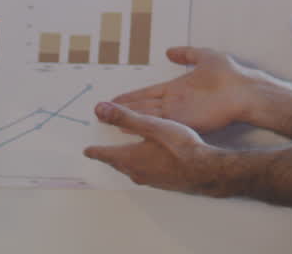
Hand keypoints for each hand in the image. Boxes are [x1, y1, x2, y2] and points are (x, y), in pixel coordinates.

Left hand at [84, 102, 232, 196]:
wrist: (204, 171)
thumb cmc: (180, 147)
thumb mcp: (151, 126)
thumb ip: (125, 117)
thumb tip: (99, 109)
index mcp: (130, 157)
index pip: (105, 154)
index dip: (95, 150)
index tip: (87, 150)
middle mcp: (137, 172)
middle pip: (117, 163)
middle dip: (109, 156)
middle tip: (102, 152)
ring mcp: (150, 180)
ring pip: (131, 170)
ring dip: (125, 162)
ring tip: (123, 156)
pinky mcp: (162, 183)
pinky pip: (145, 174)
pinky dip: (140, 166)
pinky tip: (149, 162)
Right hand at [111, 46, 261, 132]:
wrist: (245, 90)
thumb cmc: (230, 75)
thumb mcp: (205, 57)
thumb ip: (187, 53)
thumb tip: (170, 50)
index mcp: (178, 88)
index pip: (149, 93)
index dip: (131, 96)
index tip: (115, 98)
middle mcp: (175, 102)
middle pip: (143, 106)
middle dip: (124, 108)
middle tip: (102, 111)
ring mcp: (179, 112)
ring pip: (147, 115)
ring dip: (128, 116)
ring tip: (108, 119)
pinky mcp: (186, 121)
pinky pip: (160, 123)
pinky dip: (144, 125)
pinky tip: (128, 126)